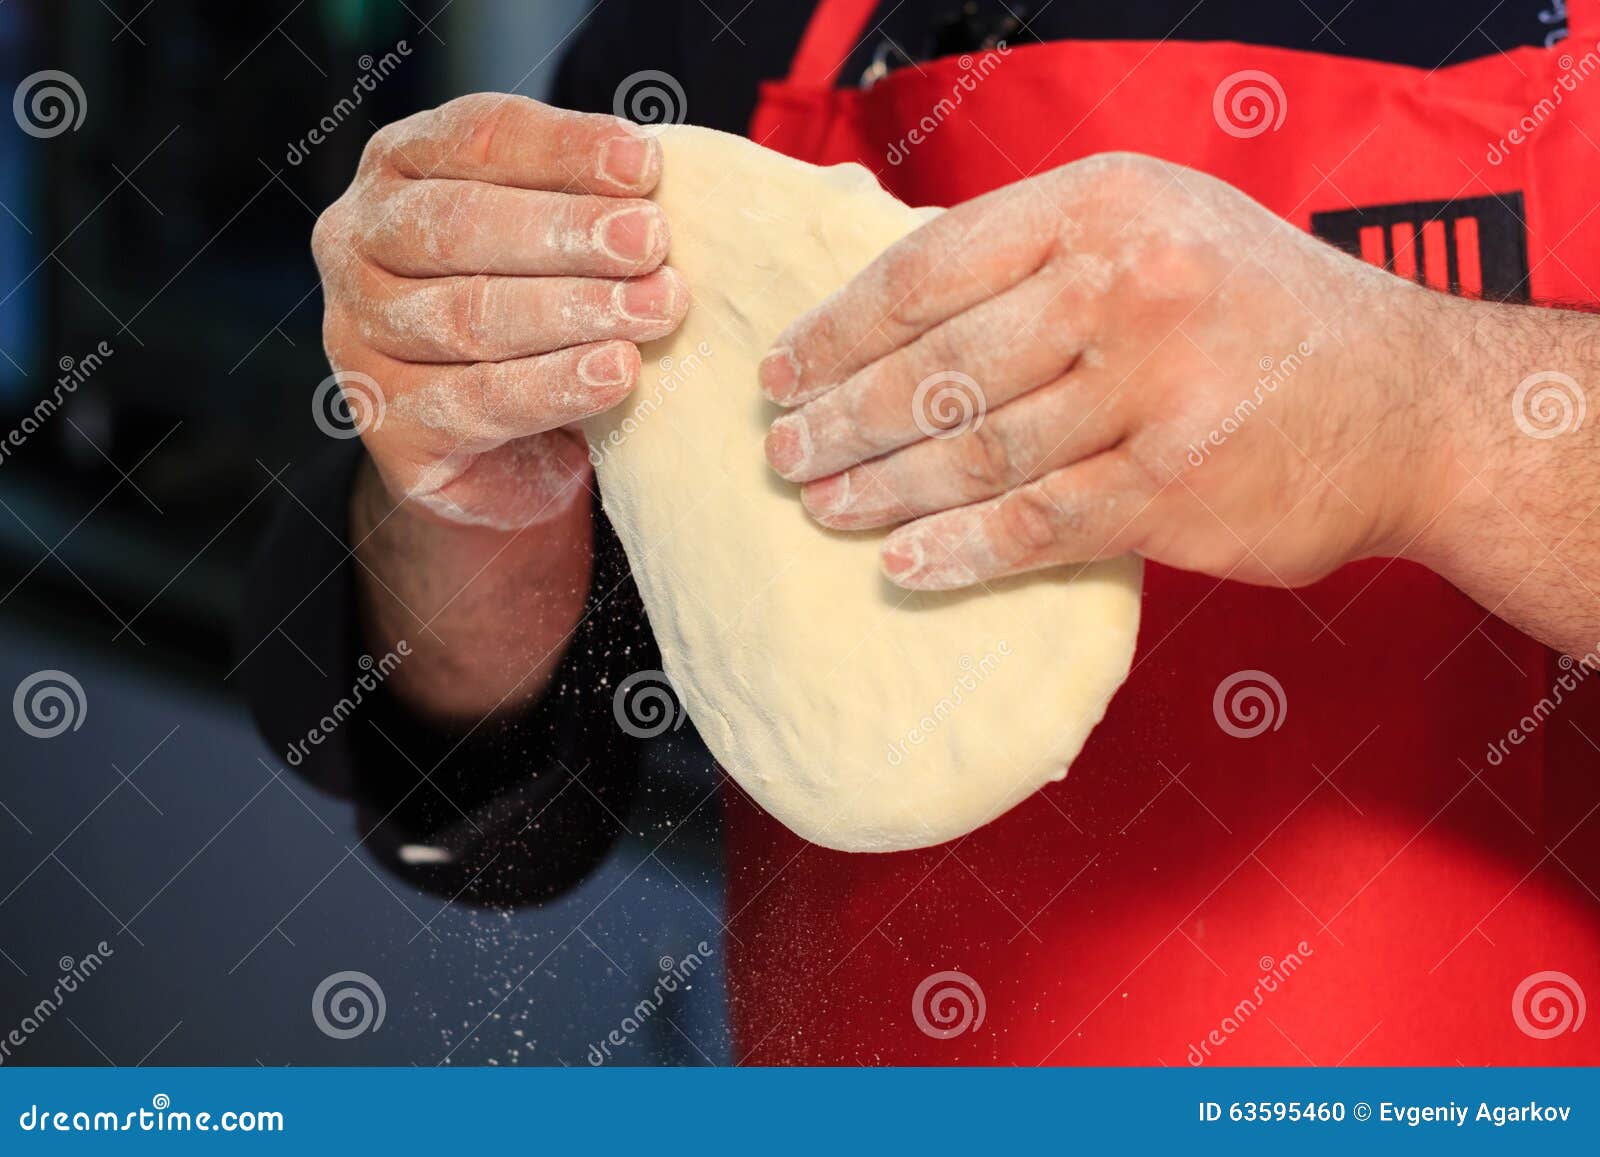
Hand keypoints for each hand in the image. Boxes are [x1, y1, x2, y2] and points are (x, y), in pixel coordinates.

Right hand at [312, 93, 686, 529]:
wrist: (506, 460)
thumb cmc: (540, 326)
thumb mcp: (556, 246)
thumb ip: (585, 204)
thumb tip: (651, 180)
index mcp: (399, 169)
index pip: (475, 138)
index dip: (562, 149)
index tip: (645, 165)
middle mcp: (359, 242)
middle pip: (460, 224)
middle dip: (566, 230)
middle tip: (651, 240)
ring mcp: (358, 335)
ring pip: (467, 315)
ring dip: (572, 310)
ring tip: (653, 308)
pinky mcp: (386, 423)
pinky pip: (475, 401)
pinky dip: (553, 385)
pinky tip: (616, 372)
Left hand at [760, 153, 1454, 590]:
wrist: (1415, 402)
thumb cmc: (1268, 313)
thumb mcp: (1164, 228)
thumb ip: (1044, 254)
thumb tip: (901, 305)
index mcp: (1105, 207)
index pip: (928, 270)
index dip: (838, 328)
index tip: (783, 369)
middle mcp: (1126, 286)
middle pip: (939, 366)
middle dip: (842, 417)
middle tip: (782, 453)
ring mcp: (1155, 388)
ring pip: (975, 450)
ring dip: (882, 488)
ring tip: (822, 507)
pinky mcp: (1176, 488)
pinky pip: (1035, 525)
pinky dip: (958, 549)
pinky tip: (904, 563)